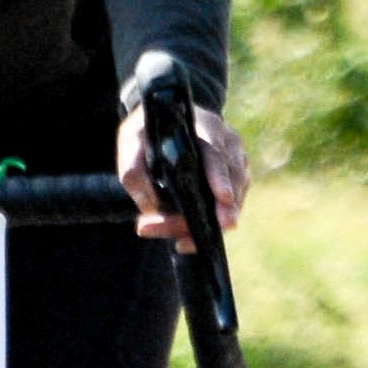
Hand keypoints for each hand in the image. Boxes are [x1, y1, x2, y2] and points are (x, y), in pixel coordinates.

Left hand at [117, 98, 248, 241]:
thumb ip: (134, 170)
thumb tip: (150, 208)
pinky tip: (186, 238)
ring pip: (233, 200)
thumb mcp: (131, 141)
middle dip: (221, 212)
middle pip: (231, 181)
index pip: (216, 152)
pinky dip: (209, 226)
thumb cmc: (149, 132)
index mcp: (204, 126)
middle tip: (205, 234)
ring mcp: (236, 163)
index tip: (223, 198)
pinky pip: (229, 209)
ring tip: (180, 242)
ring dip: (207, 224)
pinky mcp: (236, 181)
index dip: (220, 176)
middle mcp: (227, 144)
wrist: (164, 125)